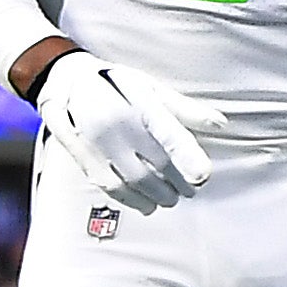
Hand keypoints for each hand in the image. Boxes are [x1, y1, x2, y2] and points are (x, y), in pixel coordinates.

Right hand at [35, 51, 224, 210]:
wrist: (64, 80)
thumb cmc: (117, 84)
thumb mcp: (151, 87)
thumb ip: (185, 109)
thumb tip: (221, 123)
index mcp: (140, 104)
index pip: (170, 135)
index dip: (188, 158)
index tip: (203, 176)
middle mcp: (119, 124)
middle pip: (156, 165)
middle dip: (177, 184)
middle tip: (191, 191)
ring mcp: (99, 142)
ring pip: (134, 180)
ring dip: (156, 196)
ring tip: (170, 200)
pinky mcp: (84, 156)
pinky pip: (110, 186)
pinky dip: (131, 200)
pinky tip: (145, 205)